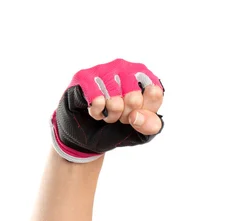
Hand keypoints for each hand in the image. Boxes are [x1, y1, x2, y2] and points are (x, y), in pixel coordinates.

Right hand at [50, 58, 164, 162]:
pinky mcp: (84, 76)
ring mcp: (104, 69)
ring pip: (115, 101)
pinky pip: (96, 100)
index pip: (154, 92)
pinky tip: (96, 109)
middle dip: (127, 115)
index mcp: (145, 77)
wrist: (90, 133)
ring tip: (108, 112)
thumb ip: (151, 124)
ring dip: (111, 115)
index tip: (138, 113)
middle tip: (121, 114)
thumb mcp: (143, 129)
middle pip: (134, 98)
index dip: (145, 110)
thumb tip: (137, 116)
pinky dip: (97, 112)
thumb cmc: (120, 124)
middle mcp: (125, 68)